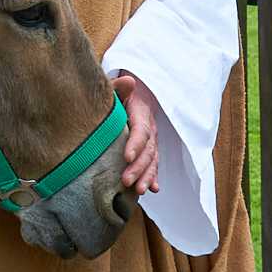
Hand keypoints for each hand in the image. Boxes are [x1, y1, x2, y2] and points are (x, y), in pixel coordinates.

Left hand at [112, 71, 159, 194]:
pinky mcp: (149, 150)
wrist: (135, 94)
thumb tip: (129, 81)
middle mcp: (150, 128)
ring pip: (152, 160)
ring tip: (139, 190)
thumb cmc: (120, 93)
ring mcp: (151, 140)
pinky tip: (154, 190)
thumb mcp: (117, 87)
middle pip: (147, 150)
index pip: (141, 130)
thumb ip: (119, 86)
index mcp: (141, 112)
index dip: (135, 144)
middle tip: (126, 181)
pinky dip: (154, 177)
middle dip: (139, 167)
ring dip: (147, 176)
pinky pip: (153, 165)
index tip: (126, 157)